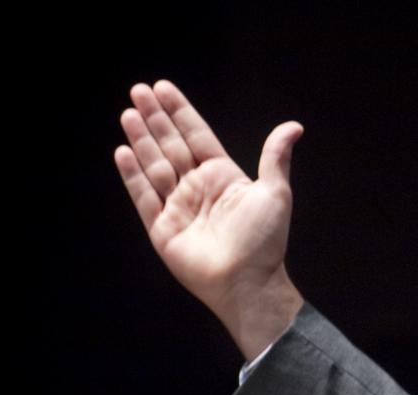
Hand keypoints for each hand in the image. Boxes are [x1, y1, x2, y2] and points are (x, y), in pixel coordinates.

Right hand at [114, 80, 304, 360]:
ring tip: (128, 113)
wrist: (248, 282)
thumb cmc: (266, 241)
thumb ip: (275, 157)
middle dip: (155, 119)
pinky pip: (144, 197)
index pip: (196, 136)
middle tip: (138, 91)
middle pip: (171, 145)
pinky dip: (133, 175)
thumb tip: (293, 126)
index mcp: (223, 177)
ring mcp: (178, 208)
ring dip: (141, 140)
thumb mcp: (275, 192)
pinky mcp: (162, 229)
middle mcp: (198, 189)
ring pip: (155, 166)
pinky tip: (124, 151)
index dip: (179, 112)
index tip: (163, 88)